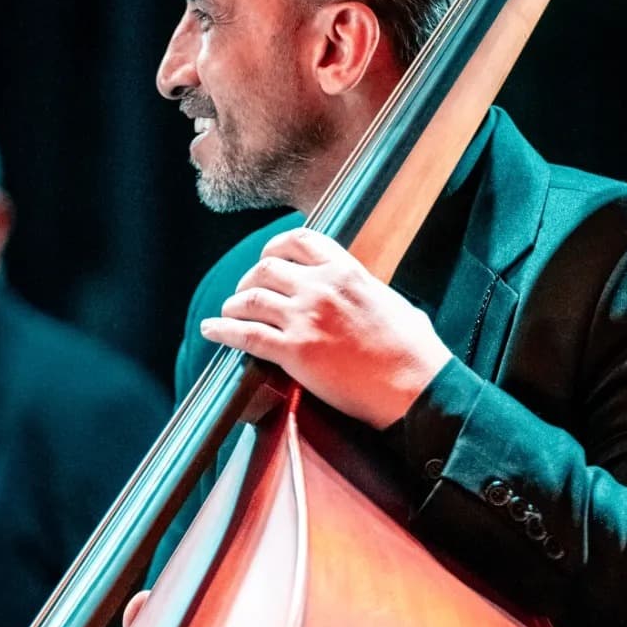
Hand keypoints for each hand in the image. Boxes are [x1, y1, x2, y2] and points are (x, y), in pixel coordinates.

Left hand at [199, 227, 451, 429]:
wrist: (415, 386)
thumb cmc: (412, 350)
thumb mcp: (389, 301)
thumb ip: (363, 290)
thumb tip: (358, 293)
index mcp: (346, 270)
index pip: (298, 240)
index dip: (274, 248)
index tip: (268, 259)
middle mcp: (321, 287)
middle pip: (266, 269)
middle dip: (249, 280)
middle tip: (246, 293)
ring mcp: (305, 318)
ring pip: (249, 299)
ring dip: (233, 305)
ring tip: (228, 313)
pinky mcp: (295, 352)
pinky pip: (245, 335)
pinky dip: (222, 330)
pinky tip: (212, 330)